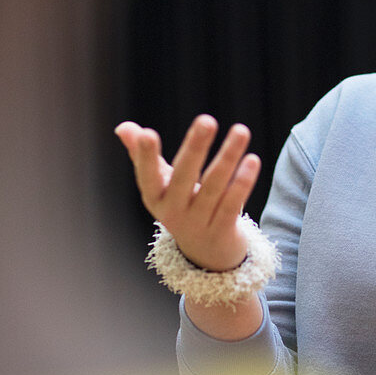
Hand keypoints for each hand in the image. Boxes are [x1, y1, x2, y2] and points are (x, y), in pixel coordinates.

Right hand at [115, 115, 260, 271]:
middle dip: (195, 148)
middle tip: (206, 119)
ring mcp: (198, 223)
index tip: (147, 133)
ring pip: (214, 187)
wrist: (206, 255)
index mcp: (155, 198)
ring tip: (241, 130)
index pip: (147, 176)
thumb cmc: (181, 206)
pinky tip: (252, 160)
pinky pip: (232, 204)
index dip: (145, 157)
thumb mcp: (160, 185)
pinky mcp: (222, 231)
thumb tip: (123, 127)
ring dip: (228, 157)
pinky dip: (242, 182)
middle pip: (184, 177)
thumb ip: (142, 156)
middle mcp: (173, 212)